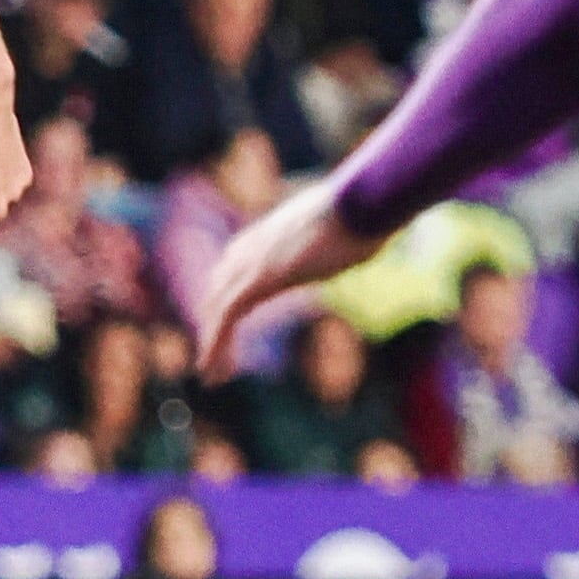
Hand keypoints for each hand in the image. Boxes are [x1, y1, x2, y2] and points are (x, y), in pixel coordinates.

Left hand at [193, 174, 379, 379]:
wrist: (362, 202)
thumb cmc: (364, 214)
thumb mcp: (342, 232)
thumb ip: (335, 244)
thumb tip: (361, 242)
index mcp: (268, 234)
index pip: (232, 268)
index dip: (226, 297)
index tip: (227, 322)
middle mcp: (252, 246)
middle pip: (219, 288)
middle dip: (214, 322)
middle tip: (215, 356)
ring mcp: (252, 260)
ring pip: (217, 307)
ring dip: (214, 342)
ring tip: (215, 375)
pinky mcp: (259, 278)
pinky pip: (226, 315)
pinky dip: (215, 343)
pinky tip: (214, 368)